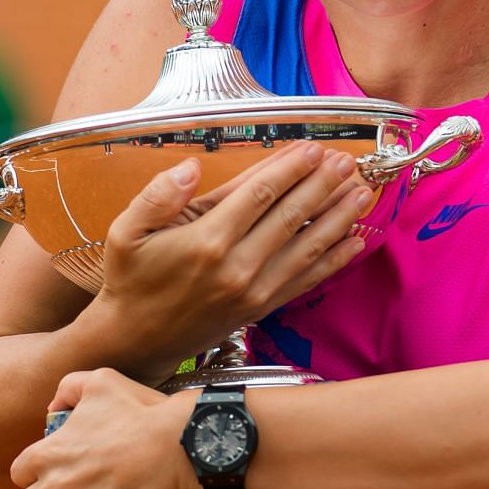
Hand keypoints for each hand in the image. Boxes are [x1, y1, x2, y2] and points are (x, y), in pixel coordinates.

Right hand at [78, 142, 372, 383]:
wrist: (136, 340)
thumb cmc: (130, 281)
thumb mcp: (126, 232)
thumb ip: (157, 196)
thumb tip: (190, 166)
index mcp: (206, 241)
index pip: (258, 195)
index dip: (289, 169)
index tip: (312, 148)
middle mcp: (236, 267)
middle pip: (291, 216)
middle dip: (323, 185)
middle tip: (348, 161)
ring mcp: (253, 291)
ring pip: (306, 247)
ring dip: (337, 217)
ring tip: (362, 192)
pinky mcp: (261, 308)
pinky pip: (305, 280)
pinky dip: (333, 260)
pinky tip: (354, 242)